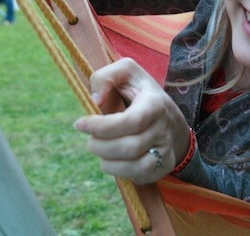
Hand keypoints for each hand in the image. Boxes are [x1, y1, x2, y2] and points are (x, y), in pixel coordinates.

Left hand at [73, 58, 190, 184]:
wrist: (170, 117)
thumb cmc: (140, 93)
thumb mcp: (126, 73)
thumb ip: (106, 77)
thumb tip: (95, 100)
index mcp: (155, 104)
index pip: (130, 122)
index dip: (102, 126)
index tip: (79, 124)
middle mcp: (163, 128)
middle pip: (128, 147)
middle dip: (100, 146)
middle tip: (90, 140)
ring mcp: (166, 149)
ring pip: (132, 166)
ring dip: (106, 160)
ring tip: (100, 148)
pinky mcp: (163, 165)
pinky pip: (138, 176)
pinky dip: (118, 171)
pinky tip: (113, 159)